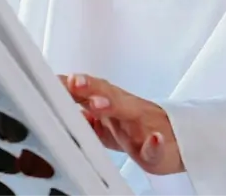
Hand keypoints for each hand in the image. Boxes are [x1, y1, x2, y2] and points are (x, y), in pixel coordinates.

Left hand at [61, 73, 183, 175]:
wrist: (176, 140)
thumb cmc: (136, 129)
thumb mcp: (104, 123)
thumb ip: (82, 116)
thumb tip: (55, 108)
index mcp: (110, 103)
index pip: (88, 90)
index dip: (70, 85)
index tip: (49, 80)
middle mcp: (125, 108)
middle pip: (107, 92)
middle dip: (90, 87)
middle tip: (74, 82)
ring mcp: (143, 124)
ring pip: (130, 111)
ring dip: (114, 105)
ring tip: (98, 104)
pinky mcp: (158, 146)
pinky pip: (157, 145)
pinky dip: (155, 143)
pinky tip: (154, 140)